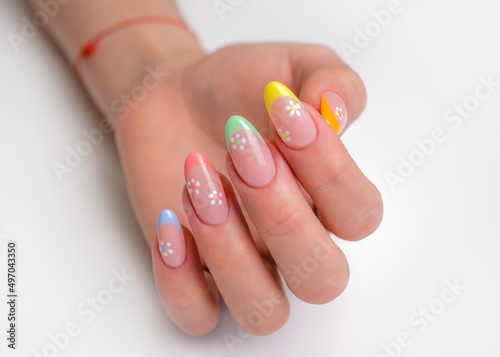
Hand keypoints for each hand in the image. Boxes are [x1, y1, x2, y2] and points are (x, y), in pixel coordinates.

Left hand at [112, 43, 382, 334]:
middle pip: (320, 279)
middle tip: (243, 151)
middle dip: (282, 216)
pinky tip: (169, 224)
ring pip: (263, 311)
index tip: (284, 112)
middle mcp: (292, 243)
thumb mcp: (288, 67)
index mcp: (328, 199)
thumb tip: (335, 109)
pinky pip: (197, 318)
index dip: (330, 169)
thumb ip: (327, 80)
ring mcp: (243, 265)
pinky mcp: (192, 274)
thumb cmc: (235, 86)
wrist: (173, 96)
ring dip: (229, 250)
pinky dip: (180, 283)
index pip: (359, 216)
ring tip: (199, 183)